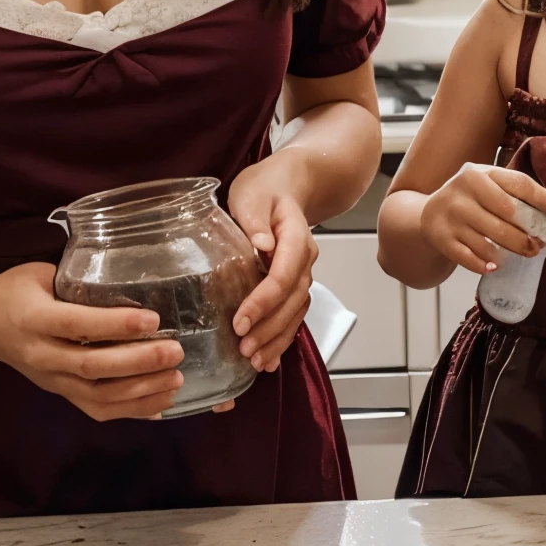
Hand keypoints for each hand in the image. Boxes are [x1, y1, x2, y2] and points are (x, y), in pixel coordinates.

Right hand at [0, 262, 187, 420]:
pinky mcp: (59, 394)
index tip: (153, 319)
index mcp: (34, 319)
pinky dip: (131, 411)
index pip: (78, 325)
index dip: (116, 325)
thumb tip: (132, 274)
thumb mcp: (41, 273)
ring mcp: (50, 380)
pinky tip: (161, 403)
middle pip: (92, 367)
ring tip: (176, 380)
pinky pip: (96, 409)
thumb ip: (79, 279)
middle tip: (175, 352)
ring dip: (140, 392)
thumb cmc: (16, 290)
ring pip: (97, 397)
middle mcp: (41, 355)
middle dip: (138, 362)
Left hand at [227, 152, 318, 374]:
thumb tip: (262, 244)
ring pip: (296, 312)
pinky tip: (269, 360)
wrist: (286, 185)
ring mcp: (303, 273)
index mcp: (296, 237)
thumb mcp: (252, 194)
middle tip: (244, 348)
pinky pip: (293, 314)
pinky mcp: (294, 283)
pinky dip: (282, 338)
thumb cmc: (264, 188)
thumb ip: (255, 218)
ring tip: (254, 361)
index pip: (284, 275)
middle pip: (293, 300)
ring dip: (277, 339)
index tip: (240, 320)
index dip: (263, 301)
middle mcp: (305, 260)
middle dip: (270, 328)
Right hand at [420, 164, 545, 276]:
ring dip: (512, 251)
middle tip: (539, 244)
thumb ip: (515, 188)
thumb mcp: (487, 183)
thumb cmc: (469, 199)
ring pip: (490, 241)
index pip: (516, 183)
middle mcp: (463, 193)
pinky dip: (486, 265)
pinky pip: (470, 259)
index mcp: (478, 175)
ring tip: (524, 253)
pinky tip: (495, 265)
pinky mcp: (443, 240)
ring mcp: (452, 217)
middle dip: (528, 233)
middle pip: (508, 215)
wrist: (429, 214)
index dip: (539, 197)